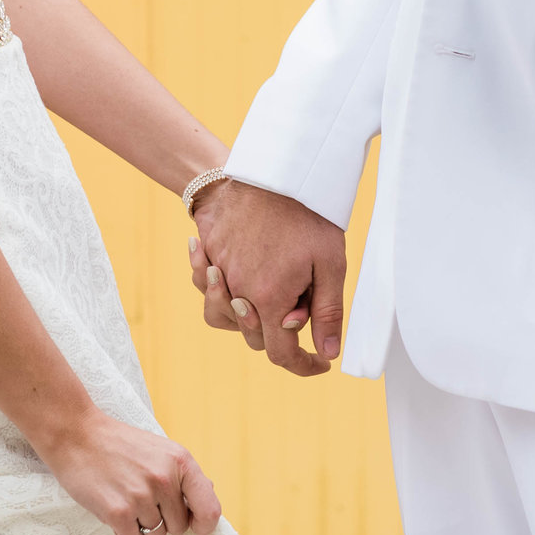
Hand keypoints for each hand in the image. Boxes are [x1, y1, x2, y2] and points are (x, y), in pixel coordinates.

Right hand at [37, 408, 223, 534]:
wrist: (76, 433)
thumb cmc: (117, 443)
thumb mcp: (158, 448)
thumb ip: (182, 474)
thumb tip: (207, 494)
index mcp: (180, 461)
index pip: (209, 509)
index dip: (202, 523)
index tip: (194, 524)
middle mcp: (164, 479)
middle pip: (179, 527)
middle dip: (163, 519)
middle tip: (142, 498)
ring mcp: (141, 496)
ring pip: (156, 534)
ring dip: (141, 523)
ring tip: (125, 497)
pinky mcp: (118, 512)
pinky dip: (124, 531)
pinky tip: (114, 507)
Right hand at [188, 180, 346, 375]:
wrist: (267, 169)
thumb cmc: (304, 214)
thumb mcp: (330, 262)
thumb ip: (327, 312)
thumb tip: (328, 352)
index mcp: (269, 299)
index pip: (281, 354)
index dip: (302, 366)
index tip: (319, 363)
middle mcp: (238, 292)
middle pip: (253, 337)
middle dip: (279, 332)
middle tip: (302, 302)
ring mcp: (218, 272)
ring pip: (221, 316)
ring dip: (241, 316)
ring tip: (265, 295)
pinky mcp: (207, 252)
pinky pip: (204, 286)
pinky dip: (216, 288)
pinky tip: (233, 273)